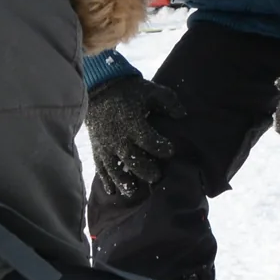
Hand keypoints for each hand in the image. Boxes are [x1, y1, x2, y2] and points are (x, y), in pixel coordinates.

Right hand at [86, 73, 183, 199]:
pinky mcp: (97, 149)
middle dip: (146, 171)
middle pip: (134, 161)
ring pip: (115, 170)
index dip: (162, 148)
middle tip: (156, 177)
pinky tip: (113, 191)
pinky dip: (106, 181)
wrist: (101, 88)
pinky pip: (100, 168)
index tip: (170, 151)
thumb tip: (182, 114)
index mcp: (133, 123)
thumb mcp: (151, 91)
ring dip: (125, 182)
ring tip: (134, 191)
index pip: (150, 141)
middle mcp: (119, 138)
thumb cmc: (129, 92)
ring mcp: (106, 146)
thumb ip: (168, 101)